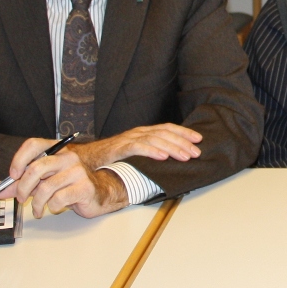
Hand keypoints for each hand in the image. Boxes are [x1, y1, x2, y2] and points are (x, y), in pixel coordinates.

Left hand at [0, 138, 128, 218]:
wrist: (98, 193)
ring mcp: (77, 171)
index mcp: (56, 151)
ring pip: (45, 188)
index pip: (33, 144)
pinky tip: (54, 207)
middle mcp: (67, 157)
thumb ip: (19, 184)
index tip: (12, 176)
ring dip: (37, 204)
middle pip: (36, 168)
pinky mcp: (84, 187)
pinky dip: (52, 207)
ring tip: (38, 209)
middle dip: (23, 188)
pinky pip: (58, 199)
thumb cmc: (68, 185)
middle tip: (22, 199)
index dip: (19, 159)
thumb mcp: (42, 182)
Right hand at [71, 124, 202, 170]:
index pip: (167, 128)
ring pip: (155, 139)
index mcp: (143, 132)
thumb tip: (171, 159)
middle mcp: (138, 132)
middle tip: (196, 152)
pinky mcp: (120, 148)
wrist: (87, 158)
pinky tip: (162, 157)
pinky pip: (138, 147)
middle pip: (165, 134)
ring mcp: (129, 138)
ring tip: (184, 156)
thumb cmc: (112, 157)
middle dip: (183, 142)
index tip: (198, 139)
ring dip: (172, 148)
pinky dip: (152, 151)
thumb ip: (150, 152)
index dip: (184, 132)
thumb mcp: (135, 153)